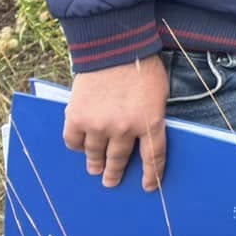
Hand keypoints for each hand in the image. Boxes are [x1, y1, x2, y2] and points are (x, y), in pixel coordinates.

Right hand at [63, 56, 168, 190]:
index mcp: (150, 121)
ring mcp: (98, 125)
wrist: (114, 48)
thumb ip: (152, 116)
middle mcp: (124, 129)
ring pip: (95, 154)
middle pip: (119, 160)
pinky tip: (80, 146)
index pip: (153, 157)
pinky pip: (74, 142)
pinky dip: (78, 145)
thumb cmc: (142, 67)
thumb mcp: (160, 93)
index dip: (152, 175)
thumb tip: (144, 137)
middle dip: (115, 173)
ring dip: (95, 164)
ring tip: (95, 169)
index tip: (149, 187)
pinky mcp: (77, 119)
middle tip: (111, 181)